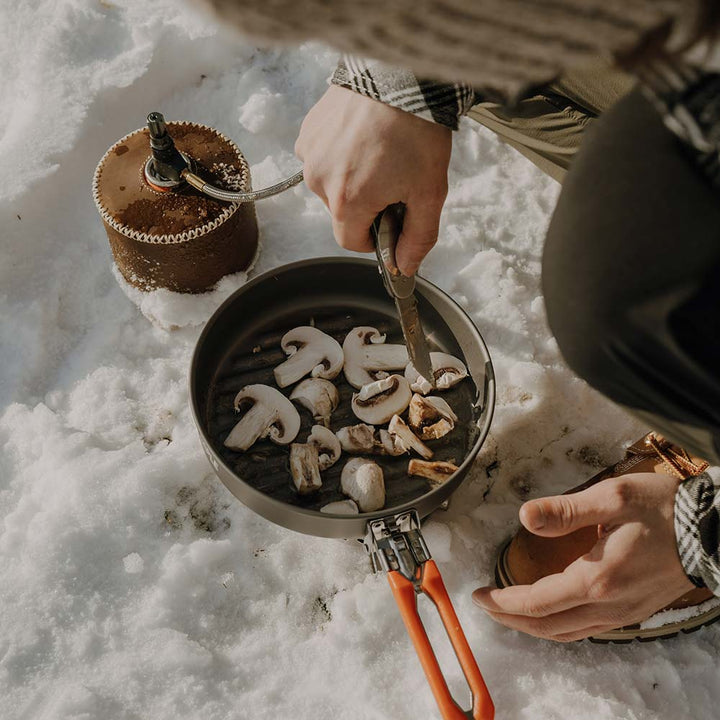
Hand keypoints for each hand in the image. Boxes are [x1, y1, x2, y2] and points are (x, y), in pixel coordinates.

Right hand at [295, 84, 451, 275]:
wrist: (401, 74)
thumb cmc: (417, 133)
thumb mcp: (429, 193)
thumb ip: (417, 238)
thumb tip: (405, 268)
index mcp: (347, 203)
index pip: (351, 242)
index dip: (375, 237)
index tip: (392, 219)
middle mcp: (319, 181)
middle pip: (342, 213)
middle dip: (367, 204)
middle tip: (395, 177)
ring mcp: (310, 153)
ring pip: (331, 184)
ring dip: (353, 177)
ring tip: (380, 151)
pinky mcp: (308, 130)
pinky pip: (323, 156)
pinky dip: (341, 153)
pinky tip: (364, 136)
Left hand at [472, 472, 694, 641]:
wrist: (711, 531)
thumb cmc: (661, 510)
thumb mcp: (611, 498)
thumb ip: (565, 510)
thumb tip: (525, 516)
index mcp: (596, 579)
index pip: (536, 602)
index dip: (502, 601)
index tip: (478, 594)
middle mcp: (607, 605)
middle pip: (547, 626)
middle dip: (510, 618)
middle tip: (485, 605)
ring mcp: (622, 613)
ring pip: (566, 633)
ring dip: (532, 627)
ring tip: (509, 612)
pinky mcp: (632, 611)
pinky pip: (586, 630)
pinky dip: (559, 626)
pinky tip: (550, 613)